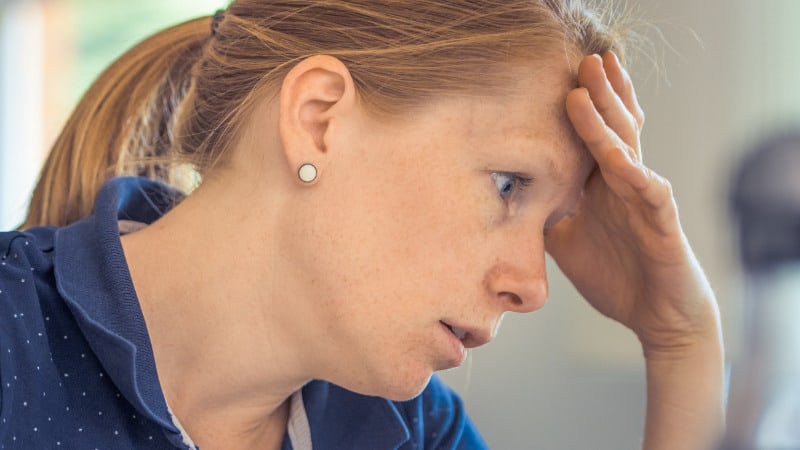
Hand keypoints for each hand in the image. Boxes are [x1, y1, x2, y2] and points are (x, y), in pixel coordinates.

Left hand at [545, 52, 719, 355]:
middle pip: (613, 130)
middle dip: (598, 94)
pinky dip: (635, 175)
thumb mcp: (566, 242)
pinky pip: (650, 194)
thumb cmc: (616, 275)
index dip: (584, 105)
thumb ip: (544, 215)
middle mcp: (625, 185)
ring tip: (588, 89)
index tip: (562, 74)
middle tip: (583, 59)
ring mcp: (645, 201)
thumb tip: (505, 200)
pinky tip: (618, 158)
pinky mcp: (663, 225)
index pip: (593, 136)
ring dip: (607, 121)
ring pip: (627, 151)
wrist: (657, 317)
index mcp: (603, 186)